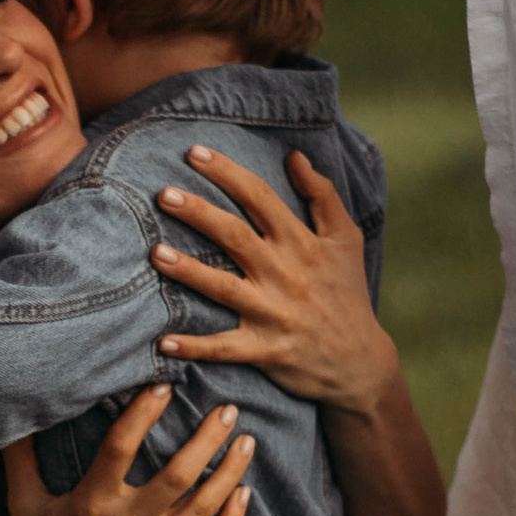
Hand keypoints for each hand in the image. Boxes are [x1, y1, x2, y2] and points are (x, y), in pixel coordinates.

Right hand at [3, 383, 252, 515]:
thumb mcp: (24, 509)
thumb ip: (21, 460)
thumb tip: (14, 413)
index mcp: (90, 504)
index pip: (120, 447)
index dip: (143, 413)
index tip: (165, 386)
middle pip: (178, 474)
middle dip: (208, 438)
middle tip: (229, 410)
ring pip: (203, 506)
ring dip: (229, 471)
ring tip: (247, 442)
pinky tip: (244, 491)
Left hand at [150, 147, 396, 414]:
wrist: (360, 362)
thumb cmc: (347, 294)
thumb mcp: (346, 240)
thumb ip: (324, 195)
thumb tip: (296, 156)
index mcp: (302, 243)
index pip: (260, 198)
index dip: (228, 173)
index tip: (194, 153)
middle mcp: (285, 274)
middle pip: (236, 236)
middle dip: (199, 213)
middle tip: (163, 194)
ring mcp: (273, 314)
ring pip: (224, 288)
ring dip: (189, 271)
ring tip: (155, 254)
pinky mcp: (265, 350)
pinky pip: (224, 348)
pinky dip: (195, 347)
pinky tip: (163, 342)